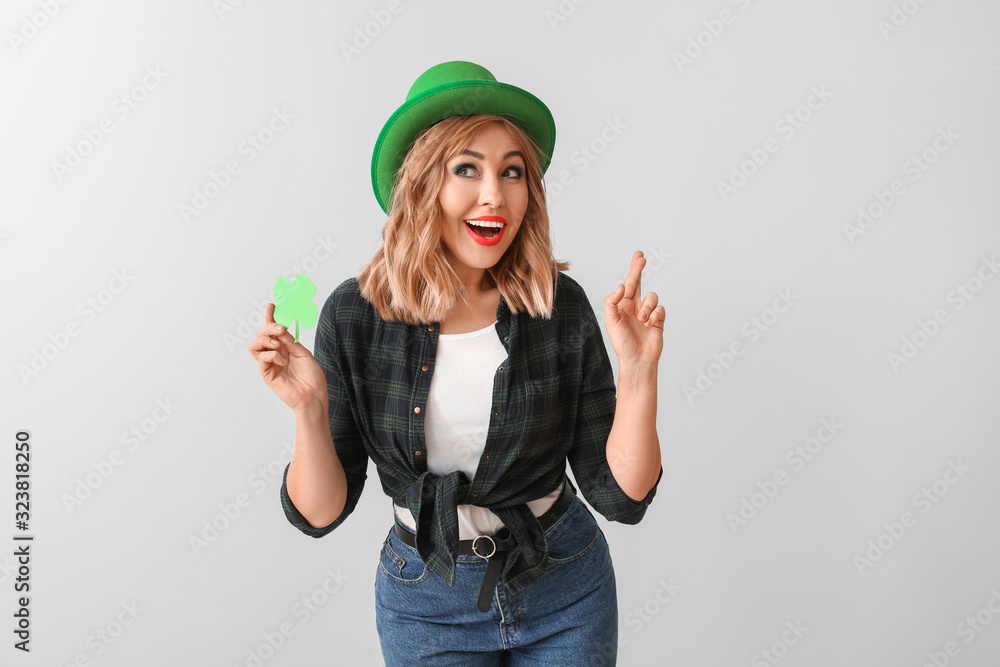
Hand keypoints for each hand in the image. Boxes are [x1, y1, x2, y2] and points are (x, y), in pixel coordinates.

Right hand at [247, 303, 328, 414]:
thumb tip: (280, 328)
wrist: (314, 395)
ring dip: (265, 340)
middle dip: (269, 327)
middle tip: (281, 330)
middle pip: (261, 335)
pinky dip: (271, 355)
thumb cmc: (312, 377)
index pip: (273, 331)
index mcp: (285, 348)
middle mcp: (275, 355)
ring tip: (278, 345)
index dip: (270, 318)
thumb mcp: (303, 353)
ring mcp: (270, 364)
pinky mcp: (267, 374)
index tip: (271, 306)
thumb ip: (290, 341)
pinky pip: (261, 358)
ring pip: (254, 345)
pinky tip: (282, 361)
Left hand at [604, 250, 665, 364]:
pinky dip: (655, 315)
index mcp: (622, 305)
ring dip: (647, 307)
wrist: (637, 359)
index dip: (633, 269)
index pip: (628, 283)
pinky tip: (650, 324)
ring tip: (642, 319)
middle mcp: (635, 306)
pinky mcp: (658, 319)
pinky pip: (660, 308)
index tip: (638, 256)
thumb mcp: (611, 321)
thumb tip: (622, 286)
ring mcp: (647, 312)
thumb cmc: (622, 342)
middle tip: (641, 257)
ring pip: (652, 296)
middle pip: (639, 282)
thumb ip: (612, 301)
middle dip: (639, 269)